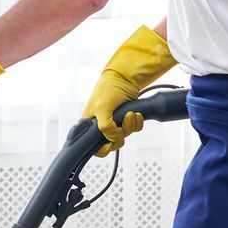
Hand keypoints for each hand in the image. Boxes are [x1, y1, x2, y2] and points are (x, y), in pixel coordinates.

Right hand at [84, 24, 174, 157]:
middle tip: (122, 126)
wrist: (124, 78)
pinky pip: (134, 129)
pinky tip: (136, 114)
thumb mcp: (102, 109)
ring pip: (124, 135)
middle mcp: (102, 125)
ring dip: (130, 126)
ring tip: (130, 114)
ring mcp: (115, 123)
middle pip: (112, 143)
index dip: (102, 149)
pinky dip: (137, 123)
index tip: (109, 145)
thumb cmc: (108, 89)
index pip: (94, 146)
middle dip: (120, 135)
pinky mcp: (127, 119)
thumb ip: (105, 127)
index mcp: (91, 125)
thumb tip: (113, 139)